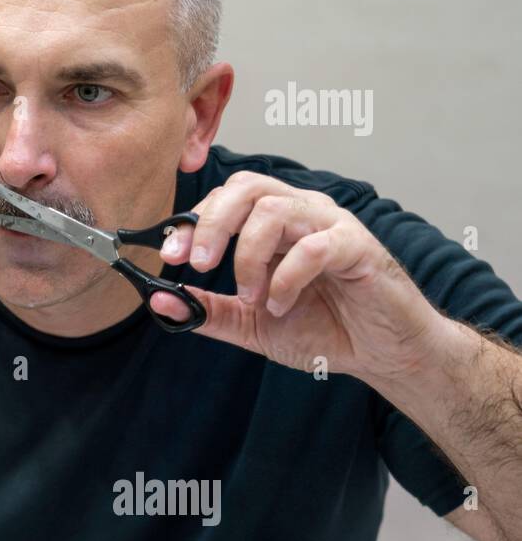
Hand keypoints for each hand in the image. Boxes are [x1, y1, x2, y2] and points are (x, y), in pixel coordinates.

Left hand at [150, 170, 444, 382]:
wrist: (382, 353)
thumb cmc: (325, 328)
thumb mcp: (251, 325)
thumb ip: (208, 311)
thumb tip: (158, 301)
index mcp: (275, 223)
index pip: (226, 197)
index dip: (192, 220)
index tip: (170, 255)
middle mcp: (301, 213)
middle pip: (246, 186)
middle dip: (212, 223)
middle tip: (199, 265)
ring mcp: (331, 225)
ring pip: (274, 209)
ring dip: (249, 256)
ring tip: (251, 296)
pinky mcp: (358, 247)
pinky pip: (314, 245)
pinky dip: (286, 277)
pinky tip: (279, 304)